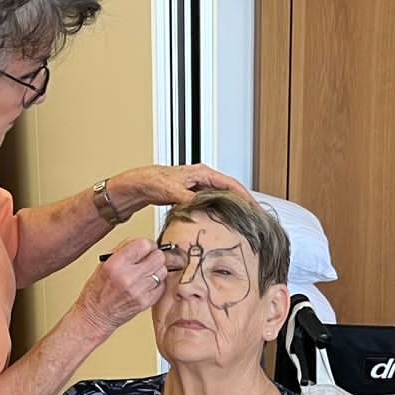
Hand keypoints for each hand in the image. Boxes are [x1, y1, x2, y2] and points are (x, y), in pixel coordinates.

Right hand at [75, 235, 167, 336]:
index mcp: (115, 264)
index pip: (144, 244)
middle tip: (149, 259)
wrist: (96, 316)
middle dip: (154, 255)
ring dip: (156, 270)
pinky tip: (146, 284)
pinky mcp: (146, 302)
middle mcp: (128, 277)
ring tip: (145, 273)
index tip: (147, 247)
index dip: (148, 244)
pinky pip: (162, 286)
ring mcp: (138, 291)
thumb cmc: (97, 291)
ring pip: (162, 271)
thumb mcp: (103, 264)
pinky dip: (157, 283)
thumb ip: (123, 250)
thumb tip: (141, 242)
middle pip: (158, 257)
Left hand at [108, 163, 249, 217]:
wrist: (138, 185)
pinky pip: (211, 203)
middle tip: (254, 218)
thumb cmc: (152, 181)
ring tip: (242, 221)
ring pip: (221, 197)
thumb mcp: (172, 191)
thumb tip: (201, 206)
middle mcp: (202, 178)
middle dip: (243, 204)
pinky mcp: (192, 195)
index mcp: (202, 173)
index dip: (246, 197)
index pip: (232, 184)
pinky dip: (218, 211)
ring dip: (231, 208)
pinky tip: (221, 222)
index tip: (255, 208)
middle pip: (230, 190)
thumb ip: (188, 199)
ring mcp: (198, 186)